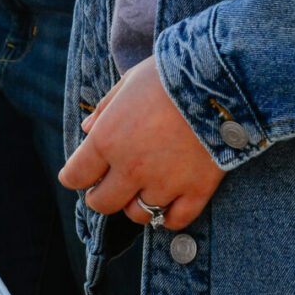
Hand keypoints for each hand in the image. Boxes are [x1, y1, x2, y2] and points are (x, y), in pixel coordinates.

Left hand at [58, 58, 223, 231]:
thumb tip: (87, 128)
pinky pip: (175, 220)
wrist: (220, 79)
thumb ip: (105, 109)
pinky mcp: (196, 189)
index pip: (75, 177)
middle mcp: (131, 167)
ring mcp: (165, 182)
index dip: (75, 176)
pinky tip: (168, 204)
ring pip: (139, 214)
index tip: (82, 173)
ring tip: (143, 189)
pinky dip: (168, 217)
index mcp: (107, 139)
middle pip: (102, 203)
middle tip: (110, 185)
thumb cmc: (169, 75)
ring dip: (136, 205)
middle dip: (101, 196)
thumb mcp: (128, 82)